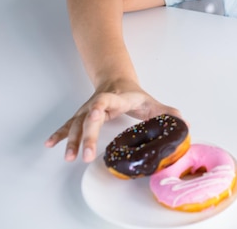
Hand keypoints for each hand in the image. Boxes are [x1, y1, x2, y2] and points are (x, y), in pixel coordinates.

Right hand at [44, 78, 180, 162]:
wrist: (116, 79)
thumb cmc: (135, 95)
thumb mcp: (152, 102)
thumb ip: (168, 113)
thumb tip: (186, 125)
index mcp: (117, 98)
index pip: (106, 101)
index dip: (100, 107)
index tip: (95, 114)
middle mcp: (99, 104)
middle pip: (89, 118)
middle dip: (86, 136)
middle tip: (85, 155)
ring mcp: (87, 110)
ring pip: (77, 124)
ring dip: (72, 140)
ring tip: (69, 157)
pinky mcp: (81, 116)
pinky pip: (68, 126)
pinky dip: (60, 134)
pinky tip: (50, 144)